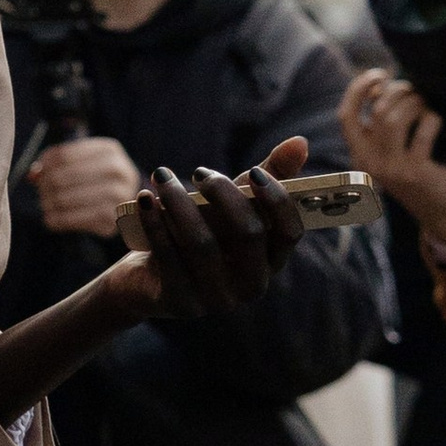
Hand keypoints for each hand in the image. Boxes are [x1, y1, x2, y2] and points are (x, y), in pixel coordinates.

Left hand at [29, 134, 143, 240]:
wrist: (129, 202)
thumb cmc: (99, 177)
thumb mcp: (84, 161)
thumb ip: (57, 162)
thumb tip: (33, 174)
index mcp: (109, 150)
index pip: (64, 155)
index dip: (45, 164)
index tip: (38, 172)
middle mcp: (117, 171)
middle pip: (62, 177)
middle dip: (45, 185)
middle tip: (41, 190)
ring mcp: (117, 196)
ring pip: (64, 199)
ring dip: (48, 203)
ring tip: (45, 203)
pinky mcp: (111, 219)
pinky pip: (71, 220)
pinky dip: (56, 219)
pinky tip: (51, 218)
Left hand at [112, 133, 311, 322]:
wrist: (147, 278)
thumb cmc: (199, 233)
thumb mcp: (230, 206)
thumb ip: (266, 177)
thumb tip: (300, 142)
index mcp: (271, 261)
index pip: (290, 232)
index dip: (276, 200)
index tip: (254, 172)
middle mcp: (251, 285)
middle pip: (248, 234)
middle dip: (223, 194)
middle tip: (198, 172)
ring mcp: (217, 299)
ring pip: (202, 244)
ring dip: (179, 203)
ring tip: (161, 176)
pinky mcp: (181, 303)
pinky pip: (169, 257)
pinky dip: (155, 223)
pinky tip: (145, 199)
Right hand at [342, 66, 445, 250]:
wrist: (442, 213)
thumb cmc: (419, 173)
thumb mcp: (391, 150)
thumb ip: (380, 124)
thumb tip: (378, 85)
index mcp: (359, 154)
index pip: (346, 115)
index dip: (358, 89)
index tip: (379, 74)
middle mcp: (369, 162)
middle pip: (376, 111)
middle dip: (397, 91)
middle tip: (412, 90)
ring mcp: (391, 168)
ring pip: (394, 118)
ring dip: (413, 102)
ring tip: (423, 103)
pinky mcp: (414, 172)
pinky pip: (423, 130)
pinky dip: (431, 118)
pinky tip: (435, 120)